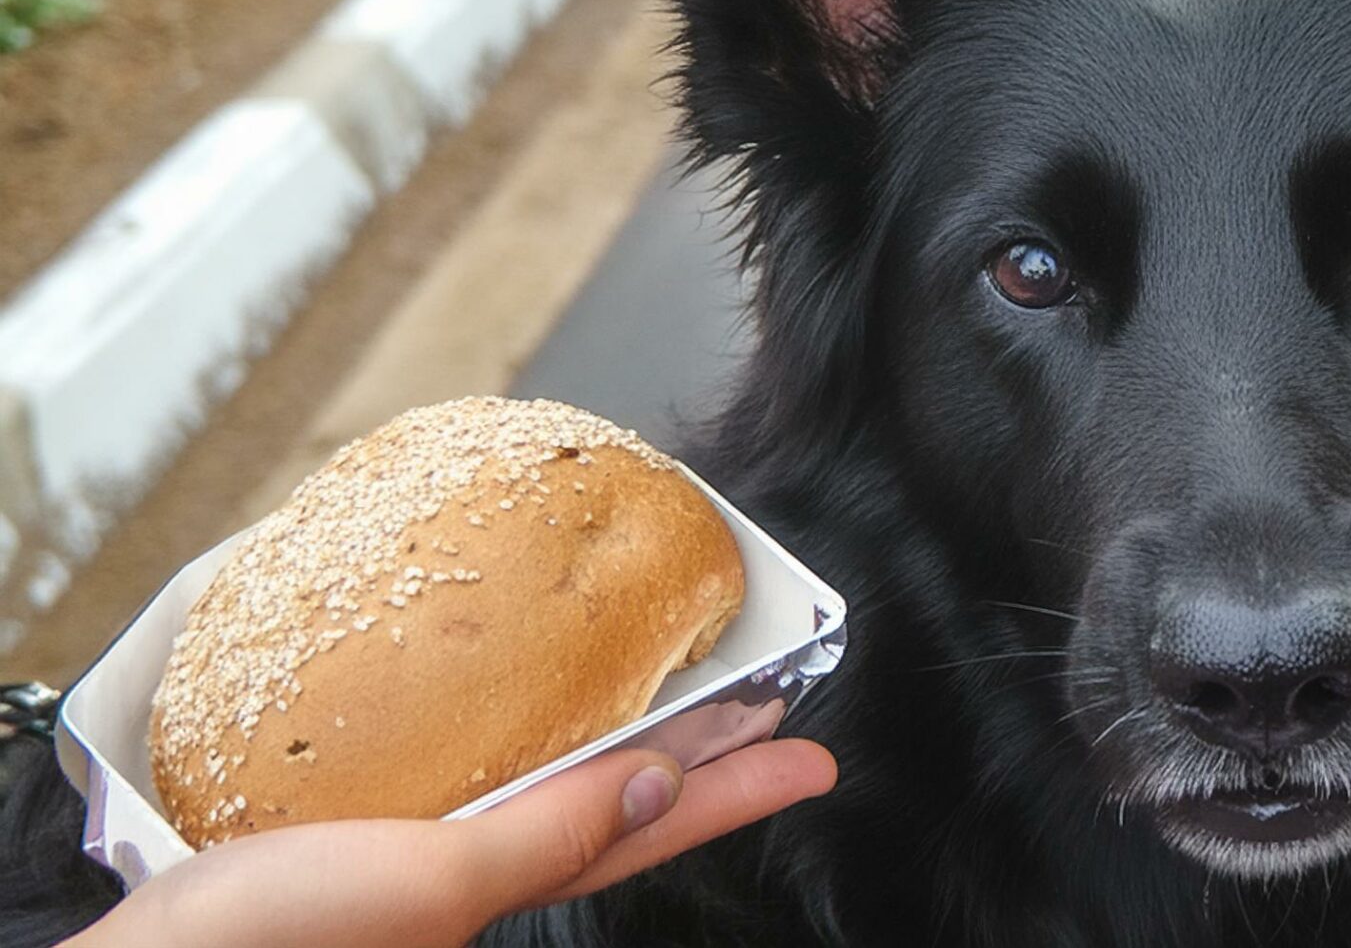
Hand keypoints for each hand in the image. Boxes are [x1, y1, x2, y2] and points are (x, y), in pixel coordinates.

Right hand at [68, 738, 834, 947]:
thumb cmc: (264, 944)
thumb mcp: (427, 878)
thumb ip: (547, 833)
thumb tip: (661, 788)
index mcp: (507, 880)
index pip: (654, 824)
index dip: (738, 786)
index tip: (815, 757)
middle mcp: (477, 871)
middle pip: (618, 797)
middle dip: (697, 753)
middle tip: (770, 708)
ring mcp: (419, 859)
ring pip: (550, 783)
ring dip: (617, 737)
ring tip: (677, 699)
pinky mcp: (354, 840)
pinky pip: (467, 779)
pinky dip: (507, 739)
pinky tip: (505, 713)